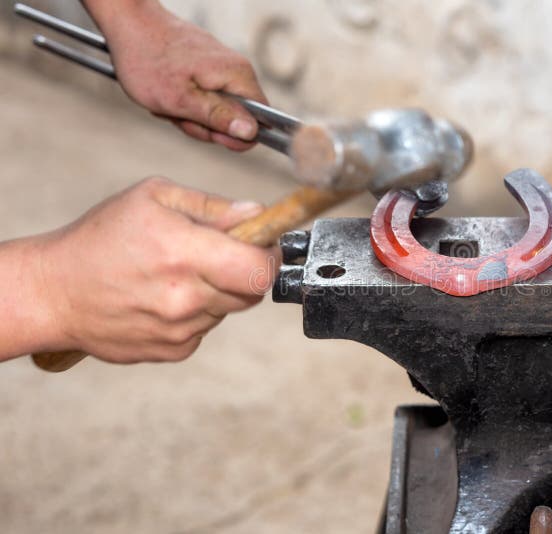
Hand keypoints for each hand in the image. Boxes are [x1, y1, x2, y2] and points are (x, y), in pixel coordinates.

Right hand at [35, 177, 277, 363]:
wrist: (54, 292)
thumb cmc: (100, 239)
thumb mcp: (153, 198)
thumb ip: (211, 206)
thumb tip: (256, 214)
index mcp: (183, 252)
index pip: (259, 268)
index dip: (271, 255)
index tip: (265, 245)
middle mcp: (185, 297)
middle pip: (252, 291)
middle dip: (246, 270)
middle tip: (220, 255)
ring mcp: (180, 329)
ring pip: (229, 309)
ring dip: (219, 291)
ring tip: (179, 274)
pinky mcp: (173, 350)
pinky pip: (207, 329)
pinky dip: (197, 313)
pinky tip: (164, 297)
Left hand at [85, 0, 266, 150]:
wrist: (128, 23)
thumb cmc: (148, 59)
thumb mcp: (181, 100)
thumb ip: (218, 118)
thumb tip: (250, 132)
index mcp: (237, 76)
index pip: (262, 119)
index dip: (238, 136)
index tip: (209, 132)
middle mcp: (236, 70)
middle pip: (236, 118)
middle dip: (205, 125)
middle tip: (179, 114)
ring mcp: (222, 68)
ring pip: (217, 110)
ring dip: (191, 115)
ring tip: (169, 103)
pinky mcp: (208, 68)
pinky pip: (205, 98)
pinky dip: (186, 102)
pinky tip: (169, 94)